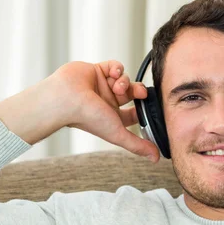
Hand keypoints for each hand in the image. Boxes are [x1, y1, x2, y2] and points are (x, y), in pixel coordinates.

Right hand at [0, 60, 159, 161]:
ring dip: (125, 81)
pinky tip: (114, 73)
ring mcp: (102, 85)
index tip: (149, 106)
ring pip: (124, 79)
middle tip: (139, 92)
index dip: (143, 109)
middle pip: (132, 93)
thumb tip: (156, 159)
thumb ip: (138, 145)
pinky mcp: (96, 70)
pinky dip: (117, 68)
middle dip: (137, 91)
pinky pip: (114, 66)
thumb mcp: (118, 134)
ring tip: (117, 85)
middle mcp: (108, 102)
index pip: (134, 113)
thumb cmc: (88, 118)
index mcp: (113, 117)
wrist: (67, 98)